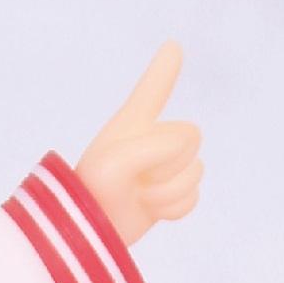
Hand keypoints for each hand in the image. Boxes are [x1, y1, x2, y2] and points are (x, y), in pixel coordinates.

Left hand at [74, 40, 202, 246]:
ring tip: (138, 196)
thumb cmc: (95, 191)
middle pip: (192, 138)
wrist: (88, 235)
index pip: (152, 91)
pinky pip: (193, 199)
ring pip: (195, 173)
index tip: (172, 47)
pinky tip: (150, 209)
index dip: (163, 70)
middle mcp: (152, 141)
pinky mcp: (170, 197)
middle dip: (168, 163)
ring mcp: (163, 170)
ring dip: (167, 192)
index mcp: (134, 123)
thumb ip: (159, 145)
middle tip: (134, 178)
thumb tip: (185, 150)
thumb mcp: (119, 160)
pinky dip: (172, 209)